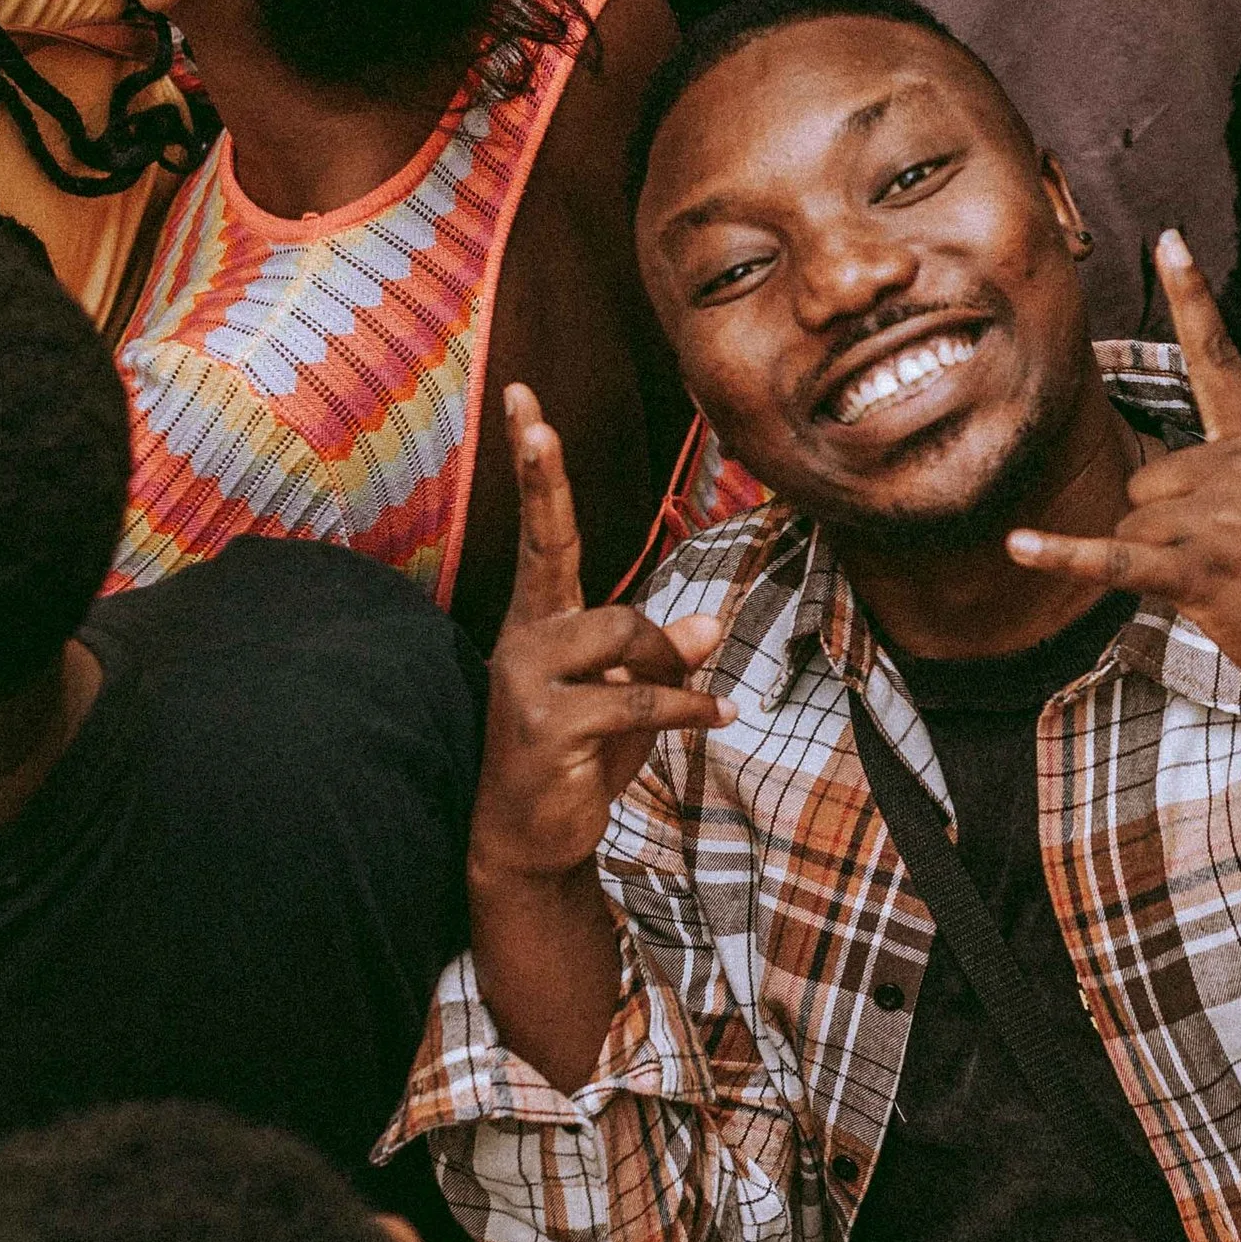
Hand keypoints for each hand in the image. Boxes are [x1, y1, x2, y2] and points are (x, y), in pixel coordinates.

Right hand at [471, 386, 728, 893]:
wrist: (528, 842)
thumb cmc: (578, 759)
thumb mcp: (628, 698)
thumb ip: (661, 658)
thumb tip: (708, 627)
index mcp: (539, 620)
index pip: (542, 530)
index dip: (535, 465)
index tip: (525, 400)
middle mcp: (523, 638)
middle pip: (585, 577)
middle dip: (598, 556)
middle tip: (576, 482)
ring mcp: (526, 680)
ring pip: (629, 638)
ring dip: (670, 674)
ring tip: (690, 706)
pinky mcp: (545, 724)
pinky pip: (639, 699)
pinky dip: (688, 711)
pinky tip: (717, 719)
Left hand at [1007, 231, 1240, 756]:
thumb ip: (1232, 491)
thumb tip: (1154, 512)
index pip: (1220, 359)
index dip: (1193, 297)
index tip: (1168, 240)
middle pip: (1146, 483)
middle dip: (1167, 533)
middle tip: (1235, 570)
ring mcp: (1222, 514)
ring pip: (1133, 527)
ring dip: (1160, 568)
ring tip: (1231, 594)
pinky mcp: (1202, 568)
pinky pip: (1116, 559)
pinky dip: (1064, 557)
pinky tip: (1020, 547)